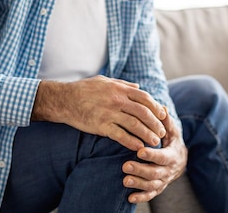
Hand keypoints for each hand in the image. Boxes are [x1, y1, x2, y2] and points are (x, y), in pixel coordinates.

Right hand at [32, 76, 166, 150]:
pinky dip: (132, 142)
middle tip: (162, 132)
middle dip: (155, 123)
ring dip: (147, 134)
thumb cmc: (84, 89)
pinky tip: (138, 147)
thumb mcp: (105, 81)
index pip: (144, 97)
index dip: (155, 107)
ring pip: (135, 125)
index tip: (162, 115)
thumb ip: (123, 84)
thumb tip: (138, 86)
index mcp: (119, 89)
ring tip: (154, 142)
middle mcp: (117, 100)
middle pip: (143, 112)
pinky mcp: (101, 126)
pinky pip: (121, 135)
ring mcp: (109, 113)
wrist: (64, 99)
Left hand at [122, 111, 186, 203]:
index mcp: (172, 155)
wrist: (179, 159)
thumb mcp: (172, 130)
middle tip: (125, 165)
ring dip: (138, 184)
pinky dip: (141, 197)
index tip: (139, 151)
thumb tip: (161, 108)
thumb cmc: (171, 141)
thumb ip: (165, 121)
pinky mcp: (158, 187)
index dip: (152, 155)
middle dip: (140, 170)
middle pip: (155, 173)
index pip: (162, 157)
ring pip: (152, 185)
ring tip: (125, 180)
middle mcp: (168, 170)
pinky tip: (130, 197)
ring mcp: (163, 180)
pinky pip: (150, 195)